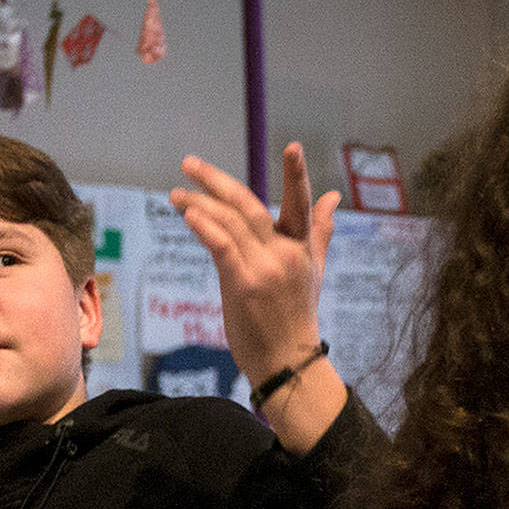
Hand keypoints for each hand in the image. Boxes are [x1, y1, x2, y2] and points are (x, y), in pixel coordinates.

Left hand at [169, 142, 339, 387]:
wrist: (288, 362)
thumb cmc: (297, 316)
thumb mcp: (314, 270)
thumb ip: (322, 230)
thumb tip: (333, 196)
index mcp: (302, 247)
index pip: (300, 203)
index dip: (297, 174)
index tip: (293, 146)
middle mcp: (285, 253)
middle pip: (249, 205)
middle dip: (216, 181)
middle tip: (189, 163)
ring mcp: (265, 268)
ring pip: (229, 223)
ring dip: (198, 204)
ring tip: (175, 193)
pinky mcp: (244, 285)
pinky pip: (221, 247)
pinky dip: (204, 226)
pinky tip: (187, 213)